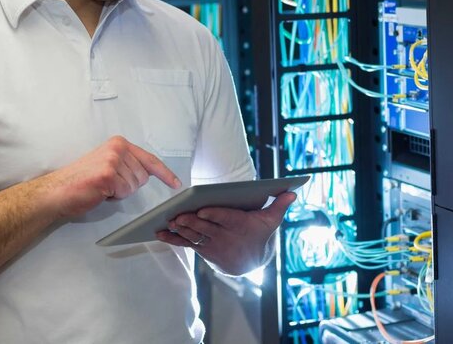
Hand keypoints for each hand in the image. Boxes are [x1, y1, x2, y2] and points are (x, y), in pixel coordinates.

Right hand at [40, 136, 180, 217]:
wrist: (57, 191)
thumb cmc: (81, 181)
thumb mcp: (108, 164)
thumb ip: (127, 164)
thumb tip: (148, 174)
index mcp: (119, 143)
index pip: (150, 159)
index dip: (165, 173)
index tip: (176, 183)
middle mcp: (117, 148)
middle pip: (143, 177)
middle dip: (128, 187)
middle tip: (107, 184)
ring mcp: (112, 160)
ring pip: (134, 186)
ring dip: (119, 193)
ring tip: (101, 187)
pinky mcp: (107, 175)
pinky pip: (123, 193)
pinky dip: (113, 197)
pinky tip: (98, 191)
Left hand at [155, 192, 296, 275]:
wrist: (251, 262)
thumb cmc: (260, 234)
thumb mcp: (271, 221)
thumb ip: (279, 205)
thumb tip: (293, 192)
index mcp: (240, 225)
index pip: (226, 219)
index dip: (214, 215)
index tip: (203, 210)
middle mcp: (225, 236)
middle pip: (206, 228)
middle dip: (192, 222)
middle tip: (178, 216)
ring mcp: (212, 244)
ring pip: (194, 236)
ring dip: (180, 230)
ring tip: (168, 222)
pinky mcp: (202, 249)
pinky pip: (185, 244)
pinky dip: (172, 239)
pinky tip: (159, 232)